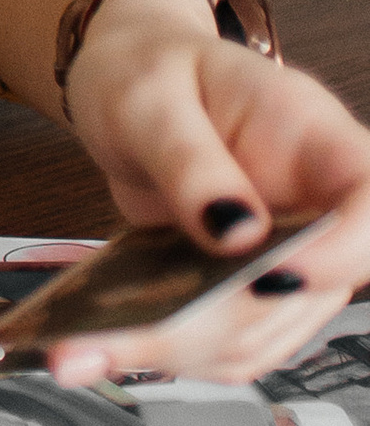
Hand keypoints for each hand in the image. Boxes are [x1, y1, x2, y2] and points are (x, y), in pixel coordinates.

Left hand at [53, 0, 369, 382]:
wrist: (132, 84)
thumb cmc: (150, 72)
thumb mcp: (150, 98)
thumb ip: (190, 159)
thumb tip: (235, 232)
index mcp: (318, 140)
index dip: (341, 252)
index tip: (273, 274)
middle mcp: (317, 209)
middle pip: (309, 293)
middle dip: (217, 319)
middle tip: (126, 329)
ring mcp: (290, 259)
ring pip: (262, 334)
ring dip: (177, 349)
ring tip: (84, 349)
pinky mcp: (247, 293)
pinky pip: (224, 345)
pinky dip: (162, 354)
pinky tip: (98, 347)